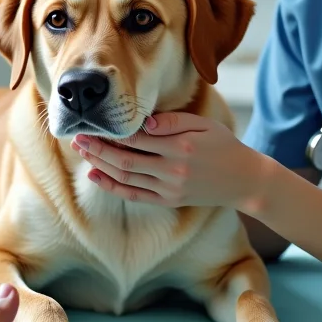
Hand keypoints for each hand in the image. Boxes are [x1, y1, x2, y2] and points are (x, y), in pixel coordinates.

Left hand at [73, 112, 268, 208]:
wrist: (244, 180)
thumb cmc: (224, 146)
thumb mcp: (204, 125)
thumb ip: (173, 121)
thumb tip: (144, 120)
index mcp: (180, 146)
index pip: (138, 137)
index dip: (113, 131)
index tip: (94, 122)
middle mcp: (172, 169)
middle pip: (125, 159)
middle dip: (97, 148)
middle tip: (77, 136)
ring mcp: (169, 188)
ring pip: (125, 176)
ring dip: (99, 164)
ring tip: (81, 151)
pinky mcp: (168, 200)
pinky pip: (134, 194)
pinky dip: (111, 186)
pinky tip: (95, 175)